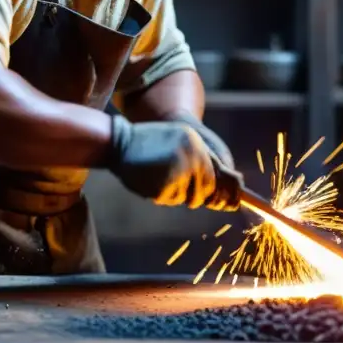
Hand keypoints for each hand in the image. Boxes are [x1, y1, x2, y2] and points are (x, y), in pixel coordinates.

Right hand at [107, 116, 238, 210]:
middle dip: (195, 195)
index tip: (222, 203)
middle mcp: (191, 157)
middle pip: (205, 191)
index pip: (215, 176)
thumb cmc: (149, 142)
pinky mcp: (163, 187)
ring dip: (175, 193)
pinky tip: (150, 178)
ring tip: (159, 175)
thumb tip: (221, 185)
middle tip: (177, 187)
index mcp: (196, 144)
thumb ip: (198, 157)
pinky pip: (170, 200)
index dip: (216, 192)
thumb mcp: (178, 140)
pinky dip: (161, 194)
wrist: (120, 142)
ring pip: (187, 197)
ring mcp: (178, 173)